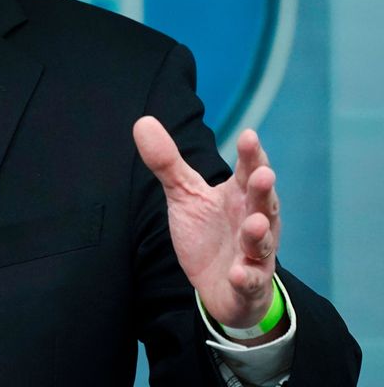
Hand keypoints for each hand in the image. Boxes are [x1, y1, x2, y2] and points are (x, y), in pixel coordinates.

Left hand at [133, 116, 281, 334]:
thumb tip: (143, 121)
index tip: (249, 135)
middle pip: (263, 204)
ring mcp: (254, 256)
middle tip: (264, 173)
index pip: (248, 172)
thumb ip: (168, 162)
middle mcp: (253, 222)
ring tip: (254, 223)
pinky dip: (247, 278)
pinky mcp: (248, 286)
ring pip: (262, 244)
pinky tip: (239, 274)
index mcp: (240, 197)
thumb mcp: (184, 196)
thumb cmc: (208, 233)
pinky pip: (251, 283)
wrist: (220, 286)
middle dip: (264, 190)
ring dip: (259, 234)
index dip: (251, 155)